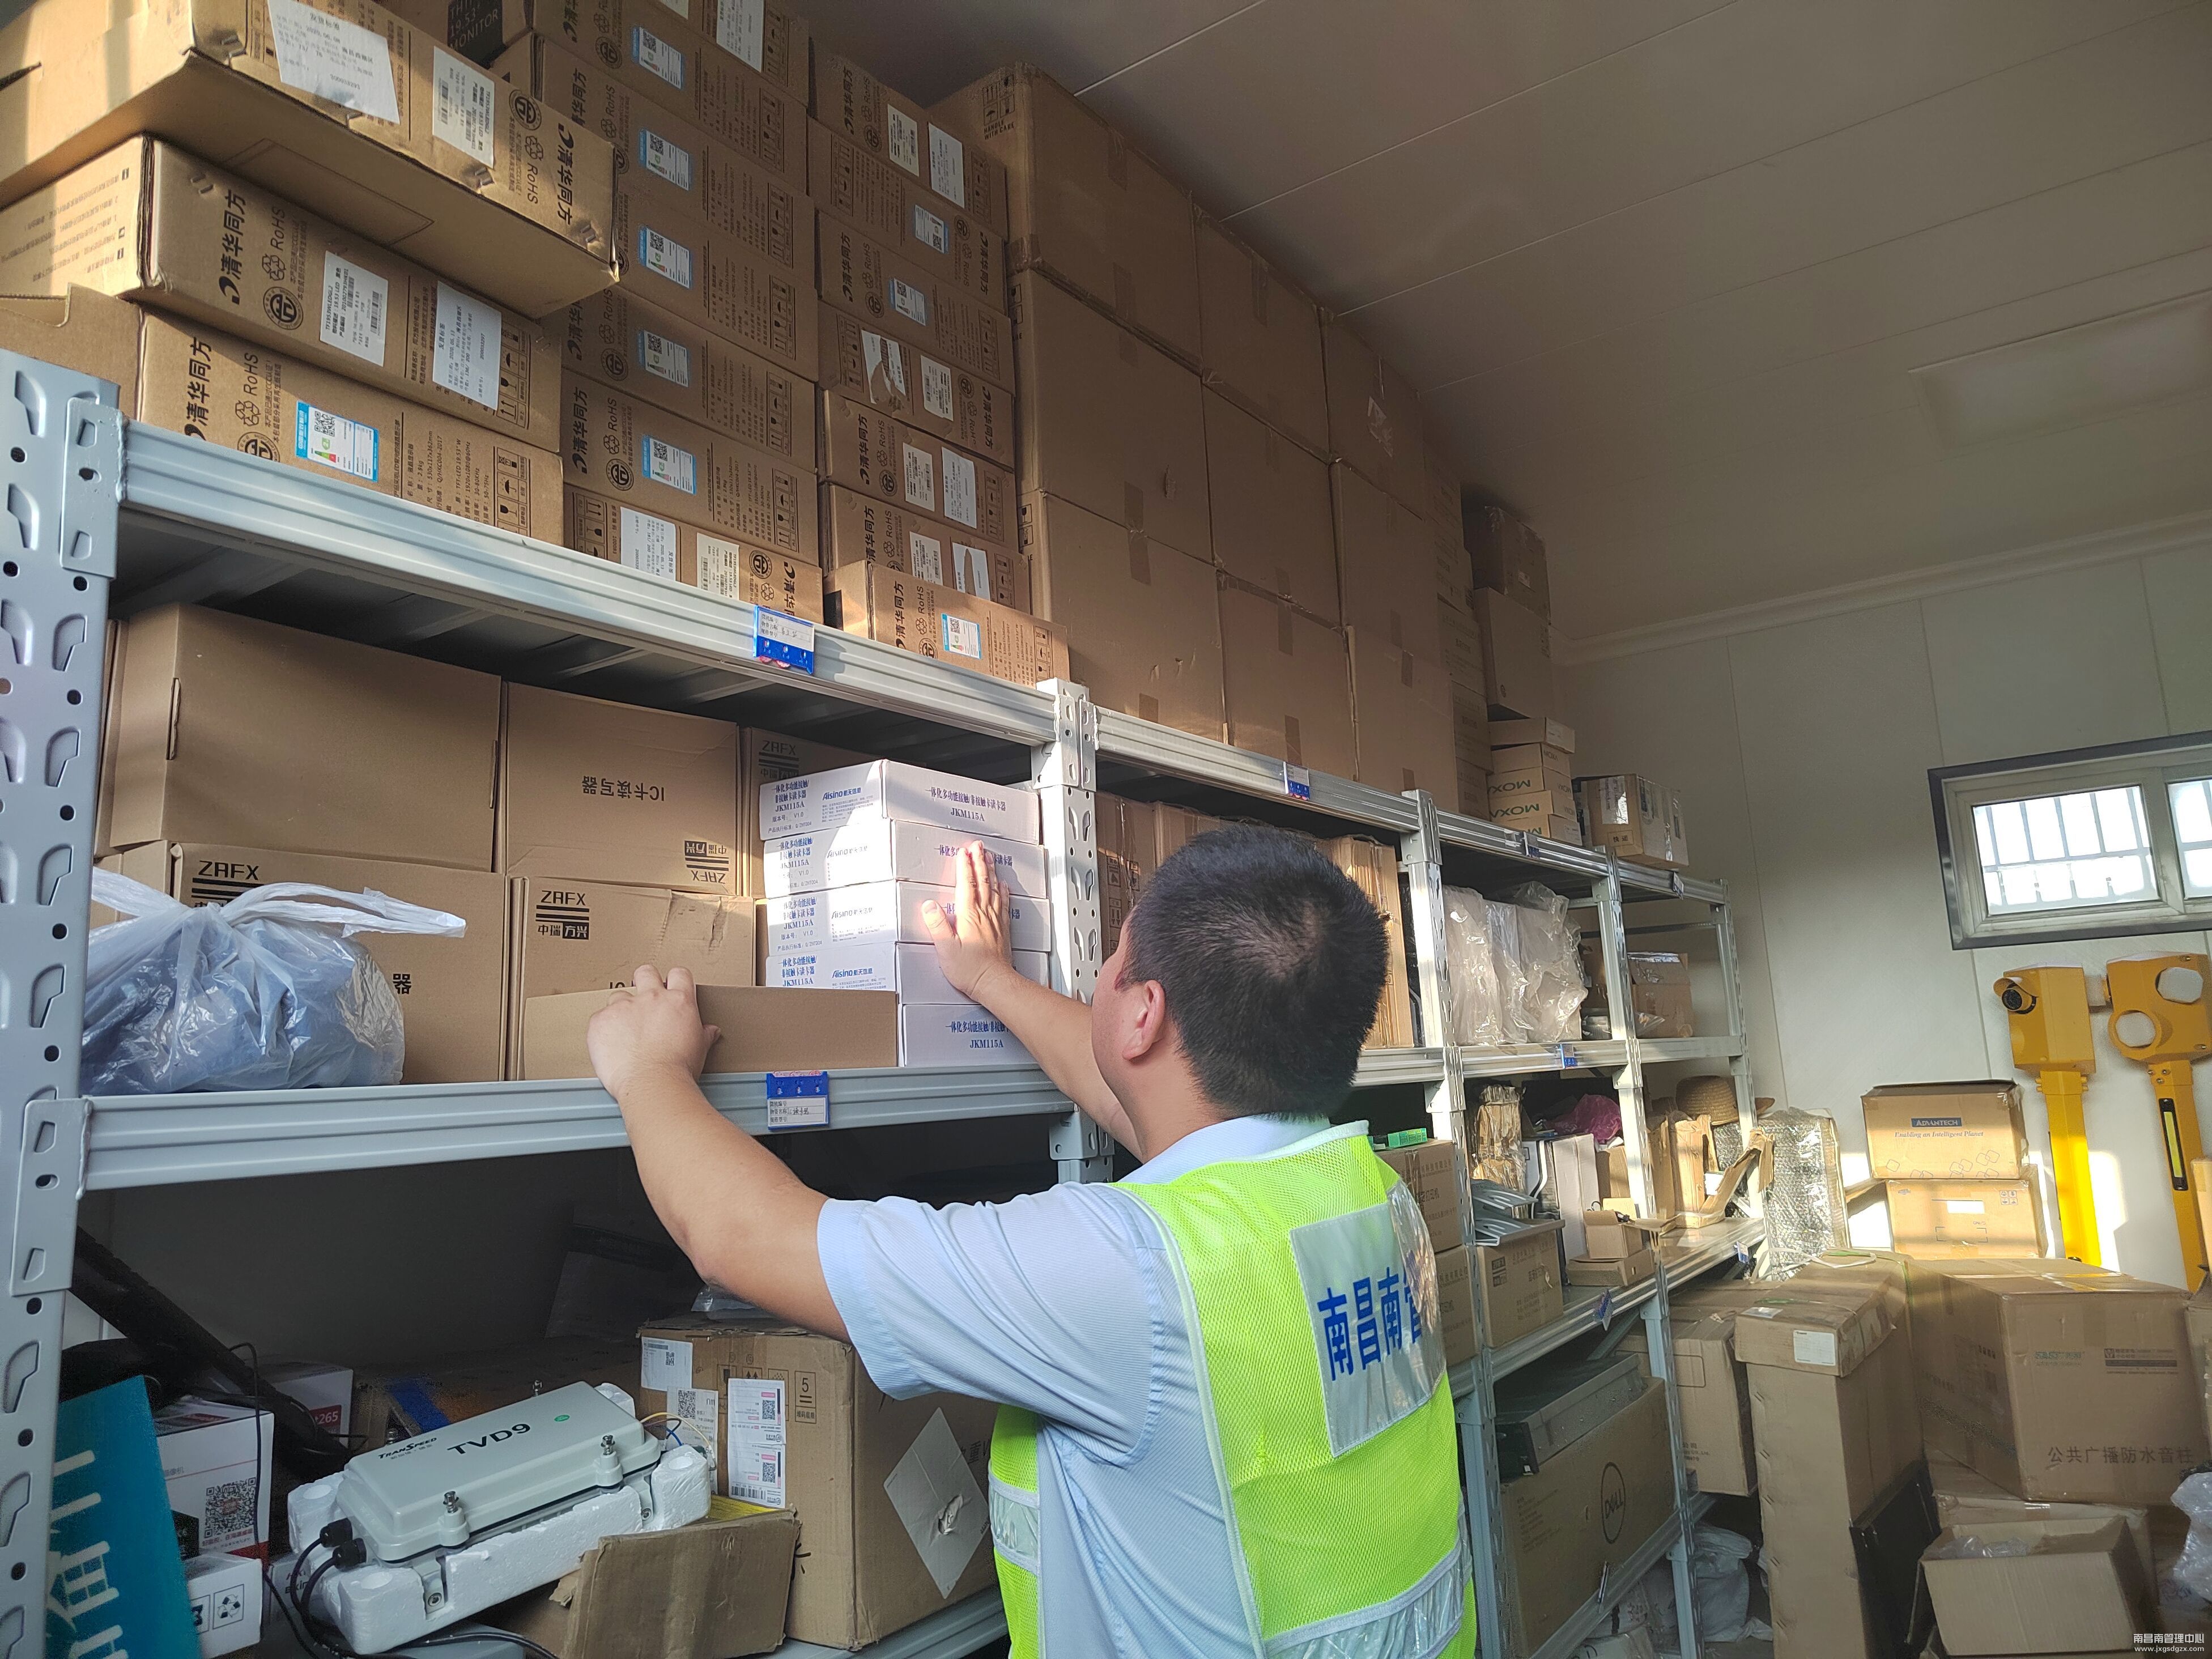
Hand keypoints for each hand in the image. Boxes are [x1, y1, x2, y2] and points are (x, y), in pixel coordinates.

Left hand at [588, 965, 720, 1099]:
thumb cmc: (677, 1070)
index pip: (679, 975)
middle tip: (644, 999)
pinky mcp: (601, 1020)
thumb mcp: (699, 1049)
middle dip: (644, 980)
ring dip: (621, 1009)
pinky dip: (604, 1029)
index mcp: (678, 1002)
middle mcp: (651, 998)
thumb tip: (710, 1031)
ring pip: (618, 995)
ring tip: (624, 1031)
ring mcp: (624, 1007)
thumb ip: (703, 1034)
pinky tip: (610, 1045)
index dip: (674, 980)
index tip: (671, 989)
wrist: (652, 1083)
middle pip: (646, 972)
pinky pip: (599, 1017)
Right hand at [921, 842, 1012, 998]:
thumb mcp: (946, 949)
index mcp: (968, 915)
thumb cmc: (971, 970)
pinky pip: (1003, 903)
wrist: (994, 983)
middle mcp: (984, 914)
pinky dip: (1003, 890)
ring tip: (990, 858)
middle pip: (982, 881)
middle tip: (978, 846)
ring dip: (991, 871)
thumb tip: (929, 905)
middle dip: (979, 861)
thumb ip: (937, 925)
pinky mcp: (1002, 929)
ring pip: (994, 888)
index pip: (966, 884)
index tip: (962, 852)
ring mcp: (995, 920)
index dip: (964, 866)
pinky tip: (1003, 886)